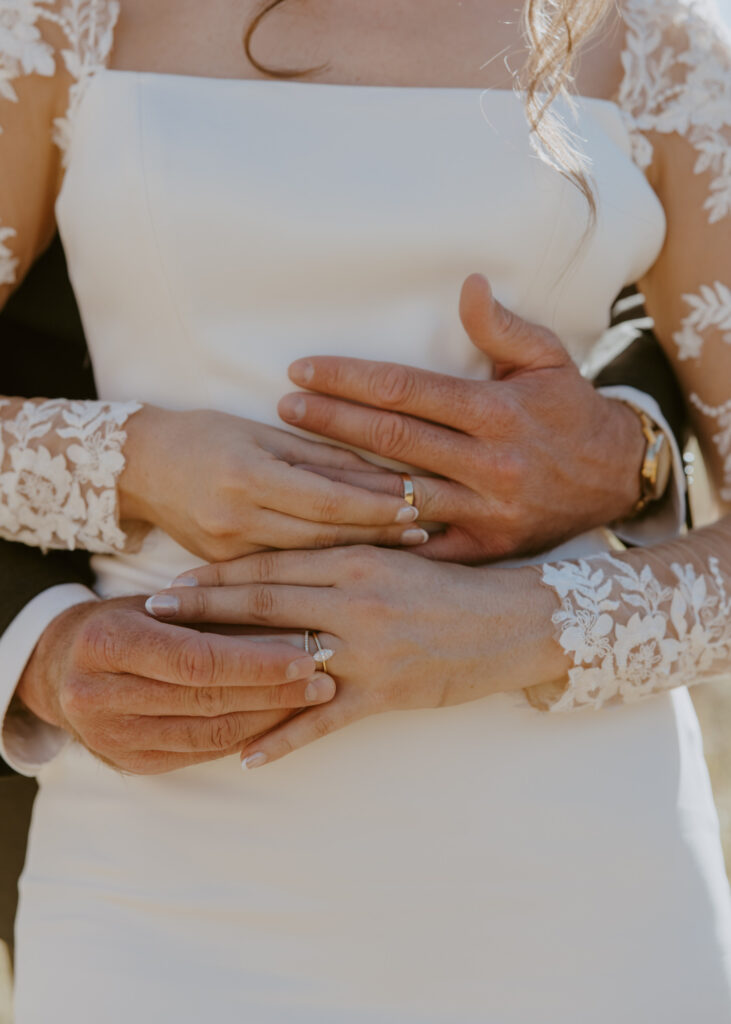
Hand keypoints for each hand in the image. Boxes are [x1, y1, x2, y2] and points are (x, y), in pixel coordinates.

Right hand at [15, 596, 334, 774]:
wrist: (62, 665)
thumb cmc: (126, 620)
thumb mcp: (157, 603)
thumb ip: (210, 611)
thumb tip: (291, 614)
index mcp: (105, 642)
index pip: (195, 658)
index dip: (253, 661)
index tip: (304, 655)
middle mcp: (98, 695)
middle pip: (205, 699)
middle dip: (272, 690)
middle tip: (324, 676)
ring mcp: (111, 736)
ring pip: (207, 733)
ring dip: (268, 717)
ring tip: (313, 697)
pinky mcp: (130, 763)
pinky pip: (199, 754)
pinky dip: (245, 736)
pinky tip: (281, 720)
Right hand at [118, 410, 420, 561]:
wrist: (139, 467)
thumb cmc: (204, 436)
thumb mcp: (262, 434)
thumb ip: (320, 456)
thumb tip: (383, 472)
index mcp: (247, 475)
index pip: (327, 499)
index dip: (375, 505)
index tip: (417, 505)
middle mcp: (236, 518)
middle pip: (324, 536)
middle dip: (378, 534)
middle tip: (426, 533)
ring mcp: (227, 550)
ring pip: (308, 560)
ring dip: (359, 555)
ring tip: (405, 551)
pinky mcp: (224, 567)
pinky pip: (283, 571)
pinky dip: (323, 569)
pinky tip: (357, 569)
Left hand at [146, 546, 565, 767]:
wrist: (517, 620)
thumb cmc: (458, 586)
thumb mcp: (400, 560)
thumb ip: (348, 560)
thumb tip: (294, 565)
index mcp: (357, 559)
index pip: (275, 563)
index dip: (222, 571)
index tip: (179, 576)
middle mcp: (355, 598)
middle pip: (263, 602)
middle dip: (204, 606)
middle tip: (152, 610)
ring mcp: (369, 648)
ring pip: (284, 658)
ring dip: (228, 670)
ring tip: (181, 679)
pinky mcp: (387, 692)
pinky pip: (322, 721)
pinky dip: (281, 739)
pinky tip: (245, 755)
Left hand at [277, 274, 645, 562]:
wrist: (617, 478)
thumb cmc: (570, 412)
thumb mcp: (549, 359)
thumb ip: (503, 327)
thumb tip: (467, 284)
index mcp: (497, 412)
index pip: (406, 390)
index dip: (349, 378)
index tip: (303, 370)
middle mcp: (489, 463)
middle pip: (391, 441)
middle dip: (330, 421)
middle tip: (283, 408)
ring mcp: (485, 510)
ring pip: (396, 496)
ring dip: (339, 480)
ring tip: (289, 465)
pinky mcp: (484, 549)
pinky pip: (421, 548)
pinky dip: (377, 539)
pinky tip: (332, 529)